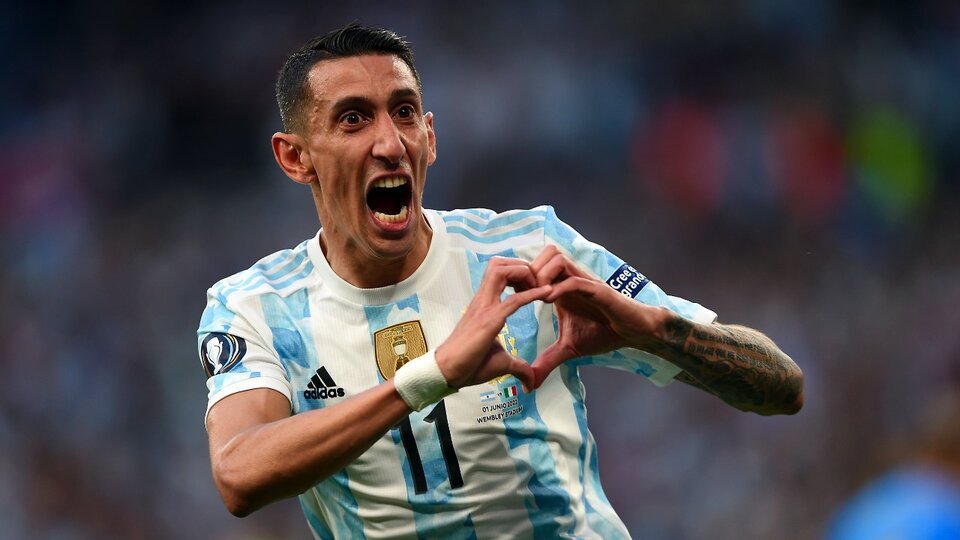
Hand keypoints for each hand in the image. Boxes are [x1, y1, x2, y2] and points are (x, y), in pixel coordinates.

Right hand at [435, 256, 551, 391]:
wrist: (448, 372)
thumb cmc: (469, 364)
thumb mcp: (501, 362)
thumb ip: (518, 367)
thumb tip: (531, 380)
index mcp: (484, 304)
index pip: (499, 273)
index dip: (518, 272)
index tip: (535, 283)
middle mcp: (483, 300)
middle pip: (499, 263)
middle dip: (521, 265)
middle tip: (537, 282)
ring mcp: (484, 308)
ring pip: (502, 271)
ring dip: (524, 273)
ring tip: (539, 286)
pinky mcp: (489, 321)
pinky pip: (513, 300)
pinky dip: (533, 293)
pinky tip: (547, 293)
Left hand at [528, 245, 664, 387]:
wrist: (632, 332)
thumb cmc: (603, 333)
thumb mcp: (568, 349)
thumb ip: (548, 361)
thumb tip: (530, 383)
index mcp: (560, 288)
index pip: (536, 266)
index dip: (521, 277)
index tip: (511, 297)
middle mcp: (571, 279)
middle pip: (544, 253)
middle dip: (529, 271)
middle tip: (522, 294)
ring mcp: (584, 282)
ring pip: (557, 258)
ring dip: (542, 275)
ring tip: (537, 298)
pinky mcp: (598, 290)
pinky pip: (575, 280)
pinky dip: (560, 288)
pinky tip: (551, 302)